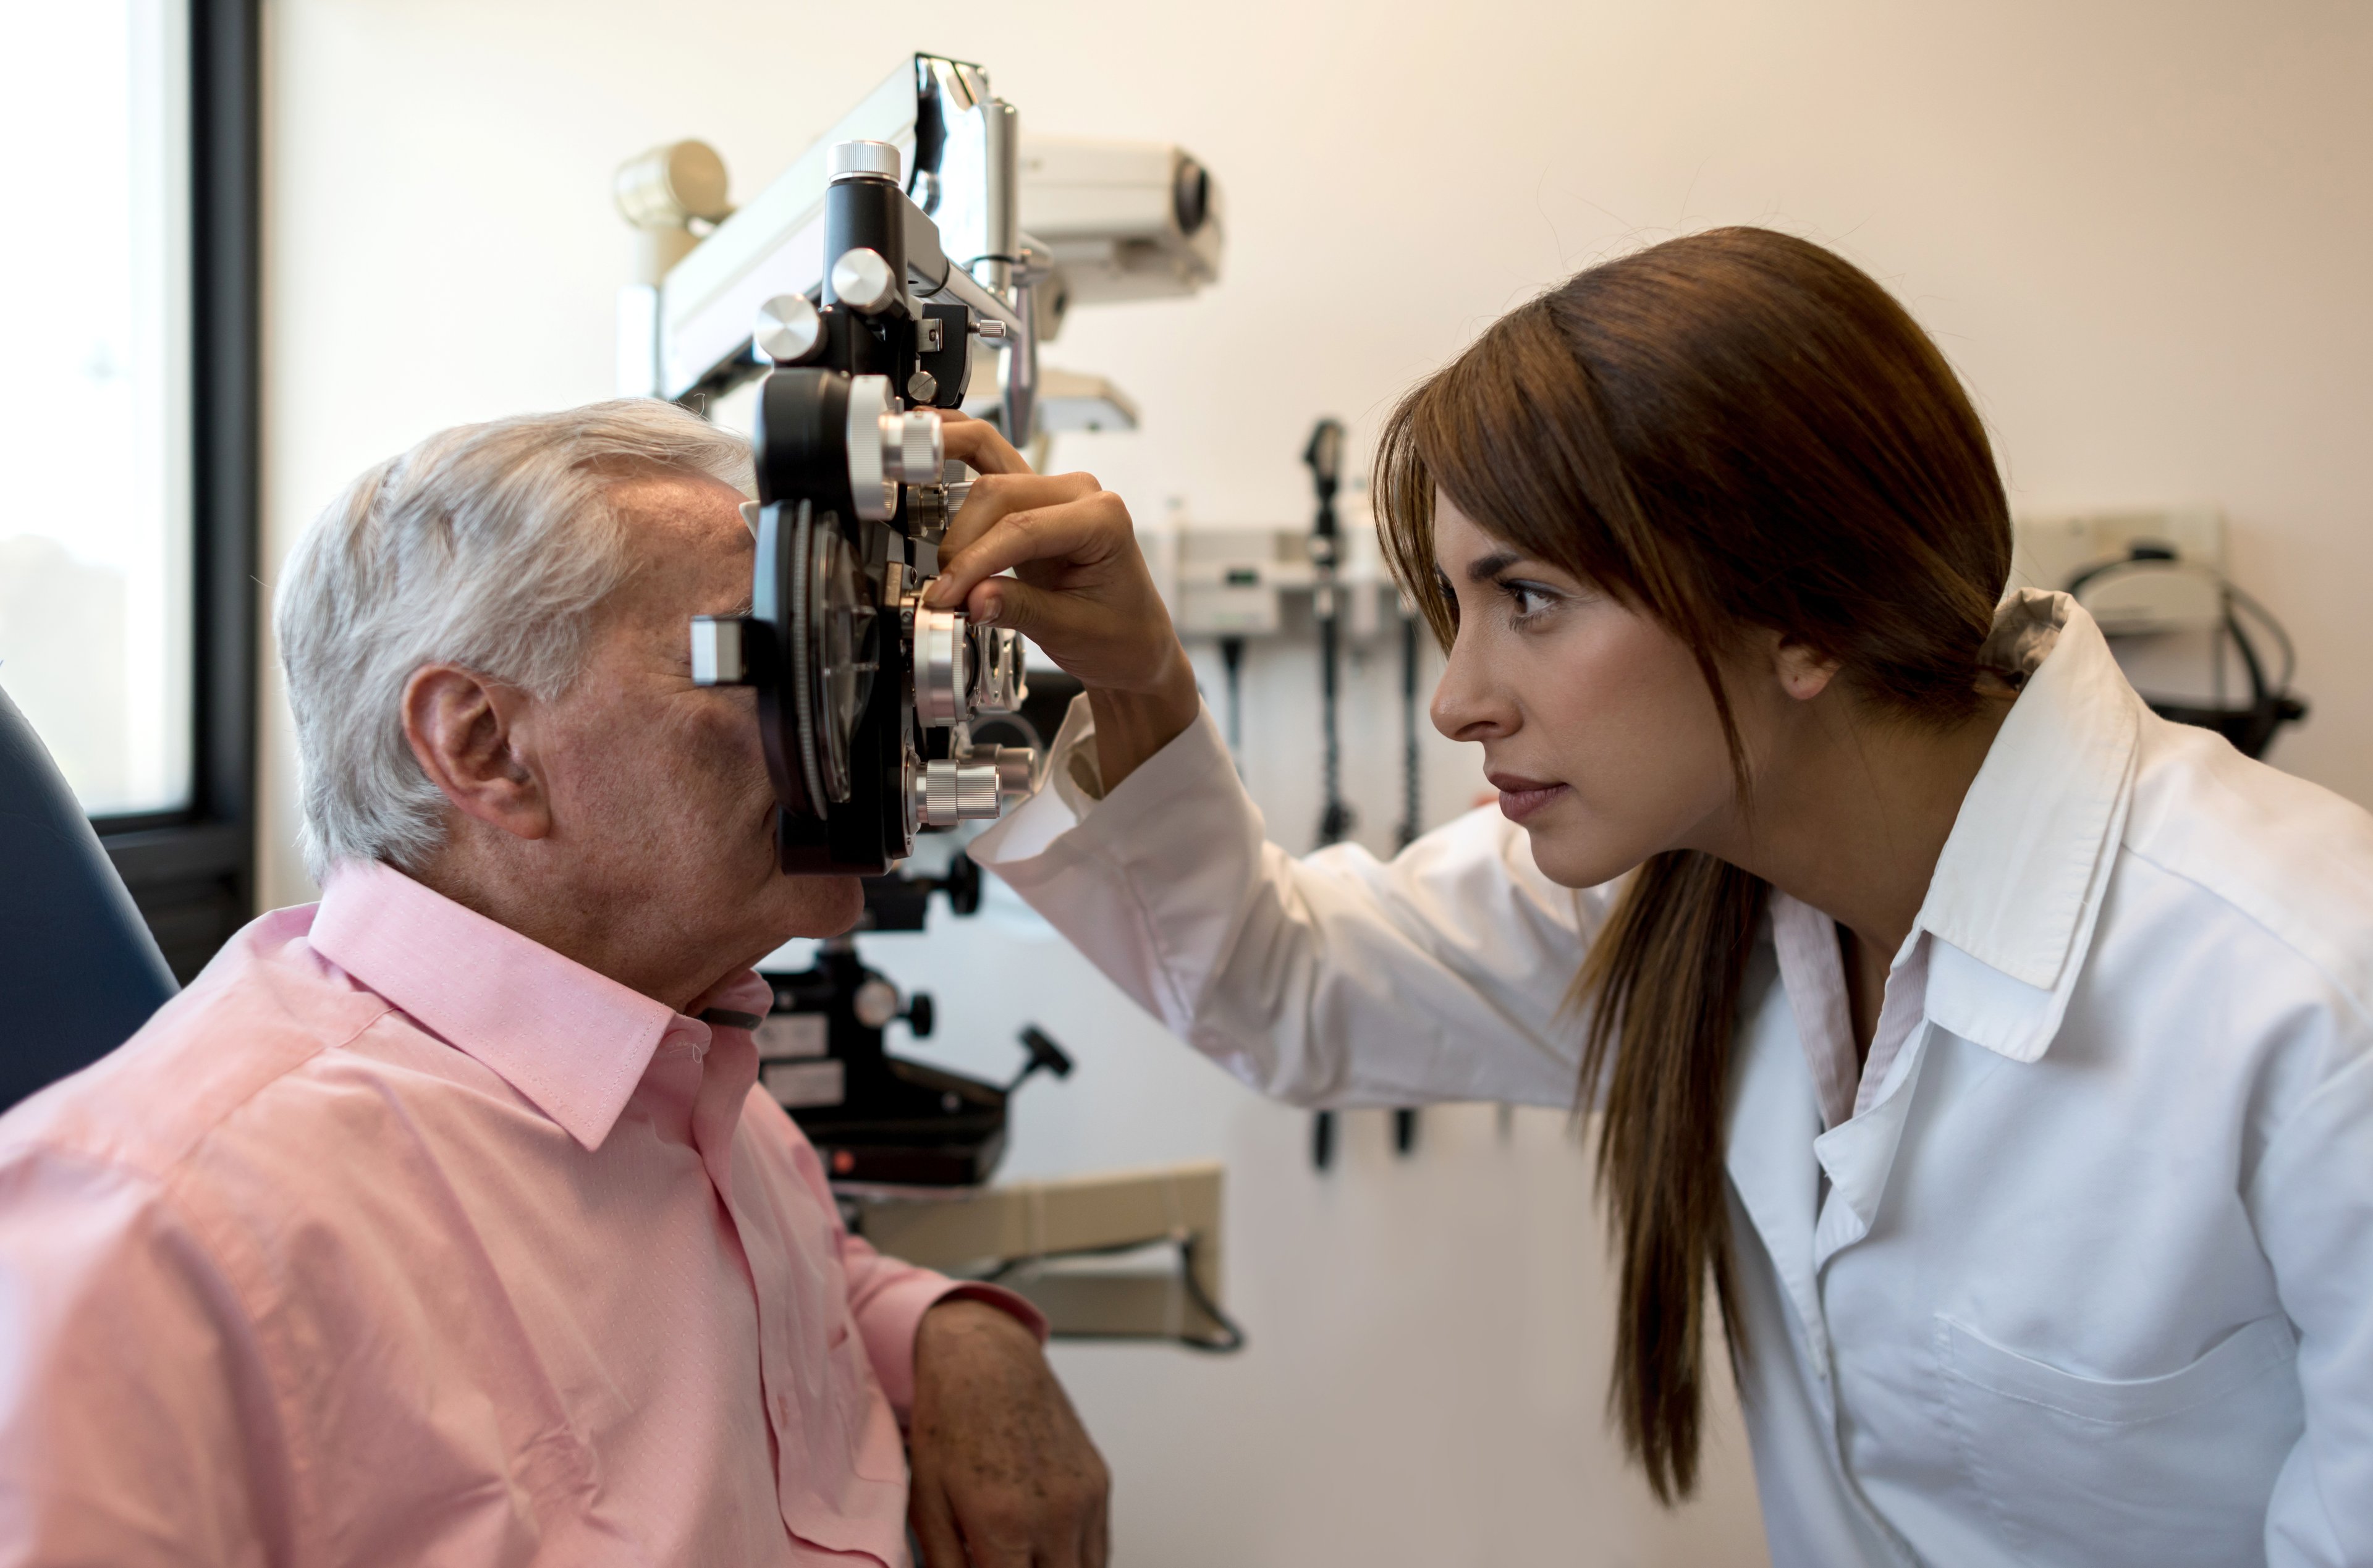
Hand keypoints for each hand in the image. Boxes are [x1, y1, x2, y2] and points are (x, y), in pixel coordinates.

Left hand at [908, 1297, 1109, 1567]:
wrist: (986, 1359)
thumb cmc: (950, 1422)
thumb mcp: (927, 1501)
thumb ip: (944, 1563)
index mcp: (1004, 1523)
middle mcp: (1054, 1515)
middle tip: (1001, 1564)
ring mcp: (1084, 1498)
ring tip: (1025, 1559)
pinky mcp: (1099, 1482)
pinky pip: (1100, 1546)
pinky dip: (1078, 1560)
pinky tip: (1046, 1553)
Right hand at [925, 413, 1198, 788]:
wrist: (1134, 643)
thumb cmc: (1119, 635)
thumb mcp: (1072, 632)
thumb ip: (1019, 609)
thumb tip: (971, 597)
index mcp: (1103, 518)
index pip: (1022, 528)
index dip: (975, 562)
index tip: (947, 596)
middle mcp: (1080, 493)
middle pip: (997, 495)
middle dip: (961, 546)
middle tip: (944, 594)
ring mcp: (1054, 489)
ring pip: (986, 479)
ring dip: (954, 523)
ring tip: (940, 570)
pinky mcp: (1031, 498)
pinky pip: (988, 461)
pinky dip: (956, 454)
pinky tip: (929, 442)